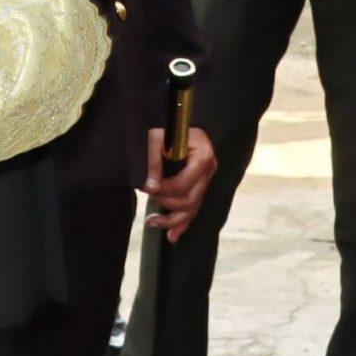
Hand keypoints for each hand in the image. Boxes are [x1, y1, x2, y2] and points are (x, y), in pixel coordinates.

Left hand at [143, 125, 216, 241]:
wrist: (178, 119)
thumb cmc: (168, 125)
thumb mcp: (157, 138)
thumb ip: (153, 162)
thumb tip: (148, 187)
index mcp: (203, 156)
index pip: (184, 184)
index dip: (164, 190)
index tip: (146, 188)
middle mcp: (209, 170)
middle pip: (190, 200)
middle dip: (166, 204)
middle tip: (147, 196)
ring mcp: (207, 180)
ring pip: (192, 209)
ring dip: (172, 221)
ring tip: (151, 222)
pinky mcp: (201, 186)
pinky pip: (193, 209)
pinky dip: (182, 224)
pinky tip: (172, 236)